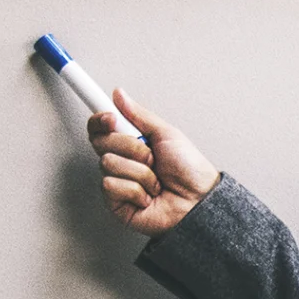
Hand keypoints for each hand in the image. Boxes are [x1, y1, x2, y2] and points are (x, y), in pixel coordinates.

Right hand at [93, 91, 219, 235]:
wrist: (199, 201)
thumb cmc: (190, 171)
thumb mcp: (166, 134)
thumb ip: (139, 114)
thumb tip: (120, 95)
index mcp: (130, 143)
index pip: (99, 128)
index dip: (100, 121)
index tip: (112, 118)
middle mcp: (121, 161)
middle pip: (101, 142)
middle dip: (132, 147)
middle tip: (152, 157)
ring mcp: (117, 182)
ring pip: (109, 163)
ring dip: (140, 172)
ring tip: (156, 181)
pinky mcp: (116, 203)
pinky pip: (111, 185)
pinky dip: (136, 190)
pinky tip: (148, 197)